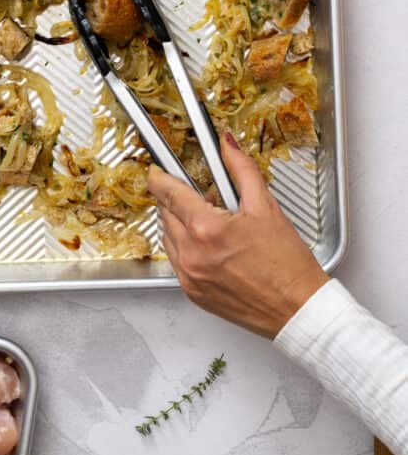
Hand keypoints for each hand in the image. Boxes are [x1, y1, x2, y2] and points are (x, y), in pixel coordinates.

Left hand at [148, 133, 328, 338]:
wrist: (298, 309)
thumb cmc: (287, 264)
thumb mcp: (265, 206)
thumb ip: (241, 169)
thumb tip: (227, 144)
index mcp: (206, 229)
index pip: (168, 193)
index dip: (159, 177)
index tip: (157, 170)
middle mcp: (191, 255)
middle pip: (166, 213)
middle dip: (179, 200)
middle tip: (205, 198)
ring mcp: (189, 277)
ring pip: (169, 237)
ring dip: (181, 224)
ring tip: (214, 224)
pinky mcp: (192, 293)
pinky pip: (177, 260)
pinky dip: (186, 247)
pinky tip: (212, 246)